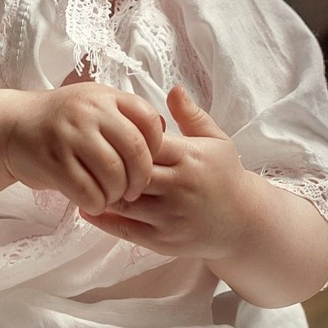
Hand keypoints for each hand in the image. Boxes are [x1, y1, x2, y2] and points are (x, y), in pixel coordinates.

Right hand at [3, 82, 165, 214]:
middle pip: (135, 150)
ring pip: (113, 173)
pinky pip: (87, 190)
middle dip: (141, 178)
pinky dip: (96, 202)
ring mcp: (69, 135)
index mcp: (105, 96)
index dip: (156, 146)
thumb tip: (164, 131)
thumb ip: (125, 115)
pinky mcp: (53, 161)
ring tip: (112, 196)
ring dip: (117, 193)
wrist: (12, 127)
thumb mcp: (93, 104)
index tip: (150, 163)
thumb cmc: (61, 121)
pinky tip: (93, 202)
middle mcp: (89, 111)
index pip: (148, 119)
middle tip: (134, 190)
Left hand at [85, 88, 251, 259]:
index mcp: (188, 157)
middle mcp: (178, 187)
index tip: (107, 134)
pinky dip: (103, 219)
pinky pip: (125, 230)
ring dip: (102, 191)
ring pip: (123, 203)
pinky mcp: (163, 240)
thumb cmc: (224, 175)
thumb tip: (174, 87)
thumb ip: (190, 115)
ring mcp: (169, 217)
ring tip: (84, 180)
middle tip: (87, 157)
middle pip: (129, 173)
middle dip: (108, 166)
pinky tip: (88, 206)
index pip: (145, 143)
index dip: (123, 139)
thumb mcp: (215, 140)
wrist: (244, 222)